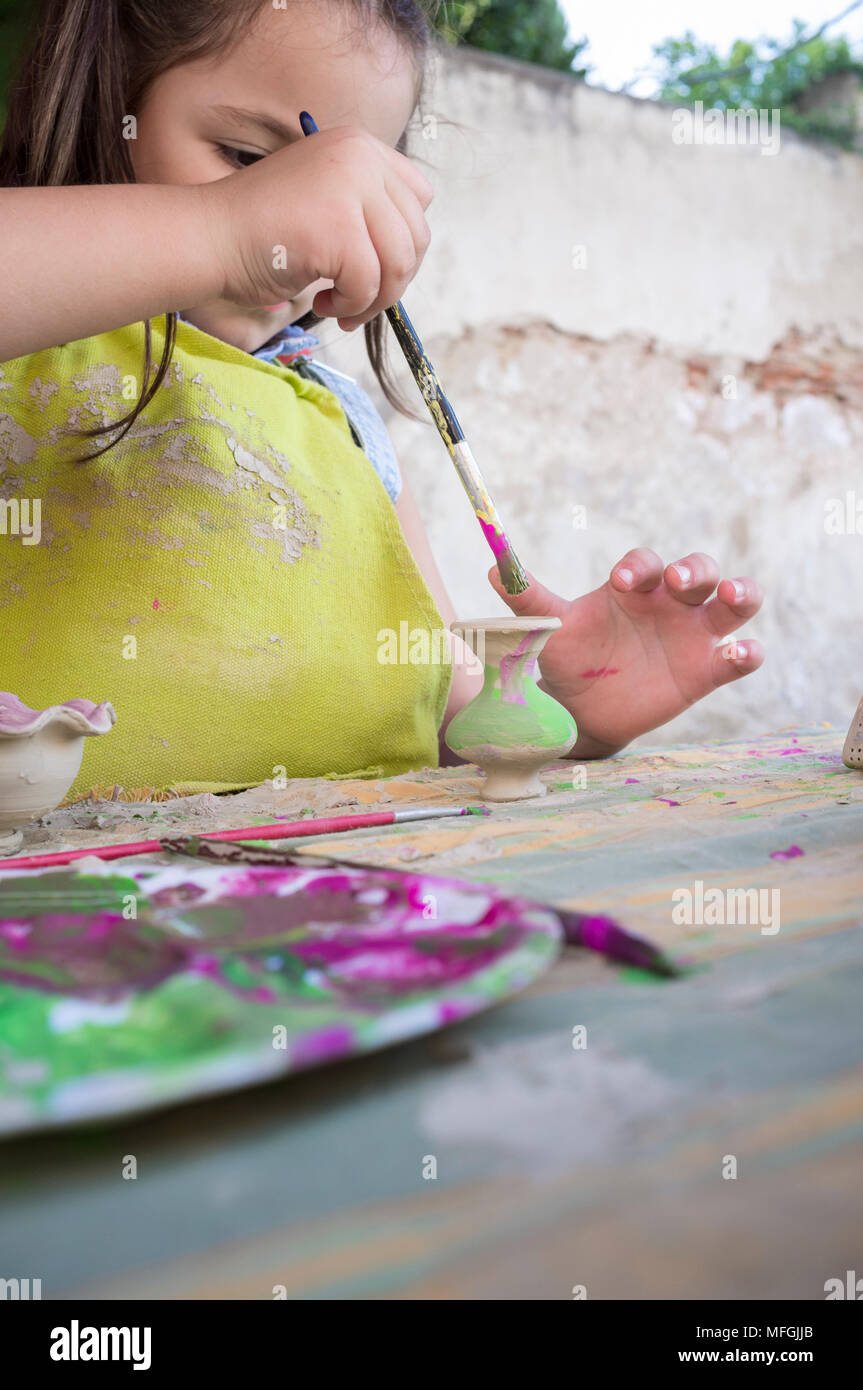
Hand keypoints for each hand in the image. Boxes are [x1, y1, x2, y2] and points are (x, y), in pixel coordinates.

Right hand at [205, 126, 432, 329]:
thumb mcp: (325, 201)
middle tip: (358, 298)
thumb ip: (366, 211)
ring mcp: (349, 189)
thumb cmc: (262, 232)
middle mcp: (358, 157)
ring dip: (374, 299)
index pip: (419, 198)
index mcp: (358, 146)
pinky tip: (322, 303)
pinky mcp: (339, 228)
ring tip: (340, 307)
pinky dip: (350, 307)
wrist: (210, 237)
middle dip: (394, 280)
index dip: (403, 242)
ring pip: (400, 263)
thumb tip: (410, 254)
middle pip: (417, 235)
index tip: (374, 268)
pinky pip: (369, 285)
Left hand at [488, 549, 763, 754]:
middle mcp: (670, 604)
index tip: (622, 580)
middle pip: (699, 571)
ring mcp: (694, 636)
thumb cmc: (572, 659)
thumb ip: (529, 602)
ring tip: (733, 596)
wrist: (585, 712)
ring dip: (741, 593)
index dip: (639, 565)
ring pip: (734, 603)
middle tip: (680, 580)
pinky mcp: (708, 671)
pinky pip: (739, 657)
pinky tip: (739, 653)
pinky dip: (746, 652)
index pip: (646, 563)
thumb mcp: (551, 631)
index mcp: (634, 587)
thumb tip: (493, 568)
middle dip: (696, 569)